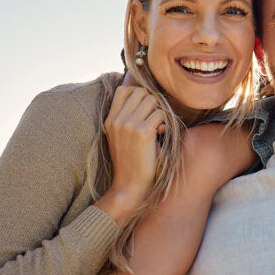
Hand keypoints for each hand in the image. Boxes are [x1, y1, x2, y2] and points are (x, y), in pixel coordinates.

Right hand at [99, 86, 164, 215]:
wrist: (129, 185)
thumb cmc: (131, 161)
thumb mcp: (121, 136)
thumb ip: (128, 117)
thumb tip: (148, 96)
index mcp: (109, 119)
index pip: (123, 89)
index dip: (138, 93)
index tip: (145, 108)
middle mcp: (117, 119)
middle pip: (141, 92)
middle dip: (152, 103)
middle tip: (154, 119)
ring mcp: (128, 125)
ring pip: (152, 101)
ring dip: (160, 113)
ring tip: (157, 128)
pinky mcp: (142, 132)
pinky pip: (160, 114)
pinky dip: (165, 123)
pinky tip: (160, 135)